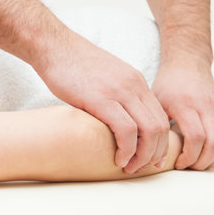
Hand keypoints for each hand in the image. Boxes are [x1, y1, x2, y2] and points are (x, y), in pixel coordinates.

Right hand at [34, 35, 168, 172]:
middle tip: (142, 168)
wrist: (53, 46)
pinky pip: (126, 130)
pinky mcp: (102, 99)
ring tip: (129, 167)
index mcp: (136, 82)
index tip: (150, 157)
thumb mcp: (104, 78)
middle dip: (155, 153)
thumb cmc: (72, 64)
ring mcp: (120, 92)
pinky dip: (127, 149)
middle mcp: (134, 86)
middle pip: (160, 126)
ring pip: (148, 130)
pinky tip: (118, 158)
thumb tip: (115, 120)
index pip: (160, 117)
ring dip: (142, 156)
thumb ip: (116, 96)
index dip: (159, 142)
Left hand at [152, 61, 213, 169]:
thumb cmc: (168, 82)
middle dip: (202, 162)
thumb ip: (156, 126)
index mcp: (186, 105)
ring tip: (194, 161)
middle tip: (187, 167)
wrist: (188, 61)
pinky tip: (202, 151)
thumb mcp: (156, 101)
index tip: (177, 163)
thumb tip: (150, 156)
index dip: (188, 156)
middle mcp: (206, 107)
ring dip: (212, 158)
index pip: (196, 138)